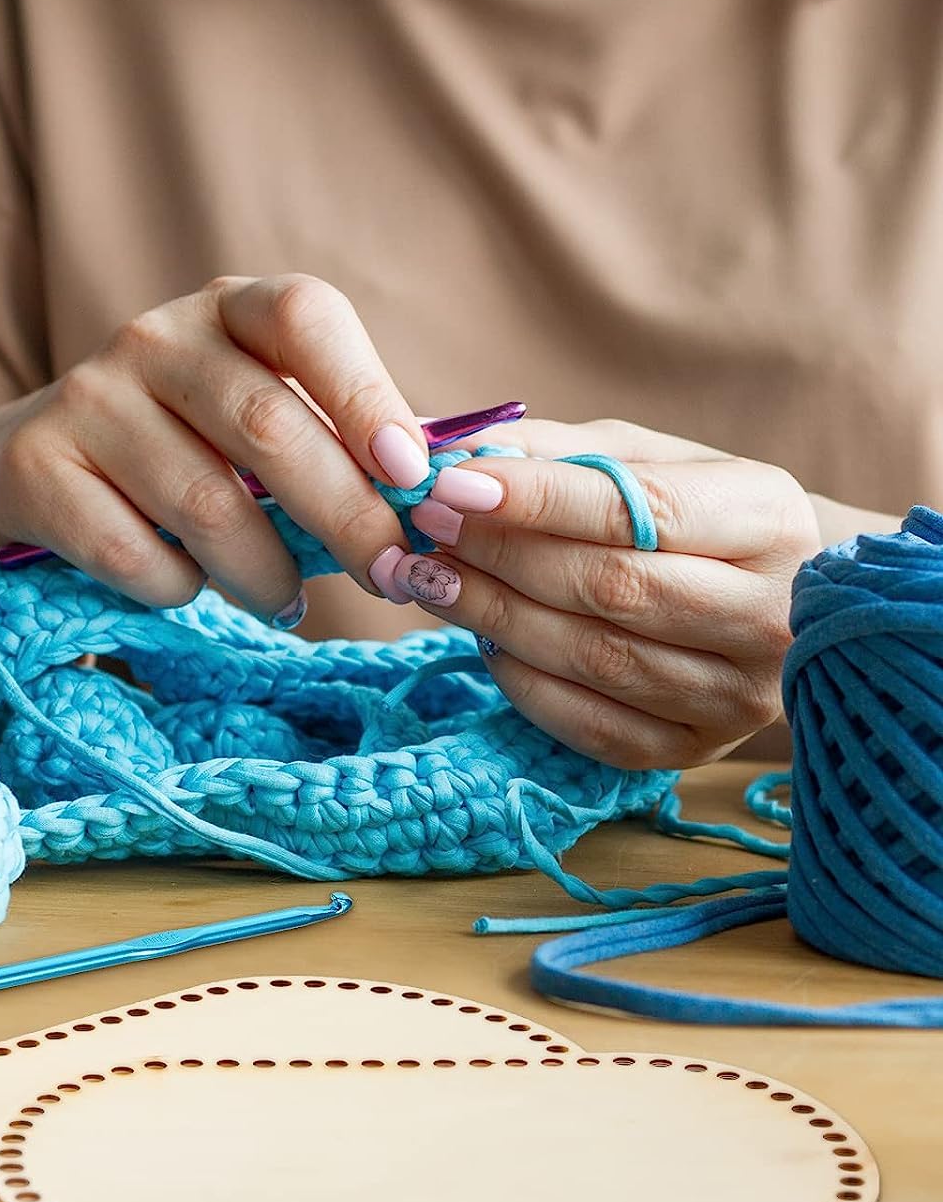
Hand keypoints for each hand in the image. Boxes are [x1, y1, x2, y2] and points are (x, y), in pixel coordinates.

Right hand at [0, 275, 433, 628]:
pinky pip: (133, 553)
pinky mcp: (35, 469)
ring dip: (266, 575)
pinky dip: (178, 590)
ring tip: (289, 604)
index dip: (365, 394)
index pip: (305, 317)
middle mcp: (153, 337)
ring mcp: (85, 398)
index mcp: (227, 309)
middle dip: (346, 516)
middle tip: (391, 578)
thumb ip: (334, 442)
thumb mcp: (256, 420)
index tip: (411, 474)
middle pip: (268, 426)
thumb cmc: (186, 453)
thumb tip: (438, 504)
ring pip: (205, 504)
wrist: (37, 471)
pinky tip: (192, 592)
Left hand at [374, 419, 821, 770]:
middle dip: (503, 555)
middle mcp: (769, 616)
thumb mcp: (646, 460)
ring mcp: (736, 695)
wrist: (776, 603)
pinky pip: (588, 723)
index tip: (450, 484)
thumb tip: (451, 453)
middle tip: (426, 527)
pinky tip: (481, 638)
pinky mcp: (693, 748)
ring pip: (594, 659)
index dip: (537, 500)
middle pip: (612, 589)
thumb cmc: (695, 515)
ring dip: (496, 616)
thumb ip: (558, 453)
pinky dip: (521, 680)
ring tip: (433, 576)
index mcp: (770, 522)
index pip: (641, 511)